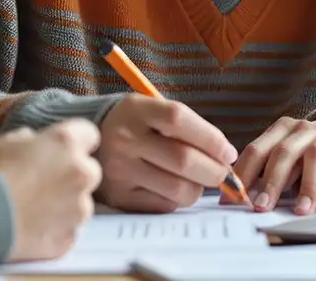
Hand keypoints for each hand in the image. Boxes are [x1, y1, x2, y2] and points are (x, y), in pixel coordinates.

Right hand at [0, 119, 101, 261]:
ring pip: (80, 203)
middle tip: (44, 179)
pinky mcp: (68, 239)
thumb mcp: (8, 139)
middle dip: (72, 173)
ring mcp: (77, 210)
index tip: (62, 148)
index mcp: (66, 143)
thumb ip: (33, 140)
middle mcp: (80, 174)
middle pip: (89, 171)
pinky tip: (32, 223)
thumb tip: (35, 145)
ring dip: (64, 202)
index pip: (89, 134)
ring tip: (33, 206)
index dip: (75, 141)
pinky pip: (68, 230)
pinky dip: (55, 227)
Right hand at [96, 95, 237, 212]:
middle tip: (222, 172)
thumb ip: (184, 128)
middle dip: (215, 171)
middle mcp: (125, 139)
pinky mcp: (119, 197)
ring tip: (194, 180)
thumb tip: (226, 157)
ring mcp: (121, 170)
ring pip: (179, 189)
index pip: (179, 119)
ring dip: (198, 188)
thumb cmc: (132, 126)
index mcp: (135, 110)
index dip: (211, 138)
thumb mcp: (149, 111)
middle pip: (184, 159)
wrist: (87, 142)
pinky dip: (176, 200)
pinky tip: (169, 187)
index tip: (228, 152)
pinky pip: (164, 206)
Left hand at [233, 116, 315, 213]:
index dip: (244, 173)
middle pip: (284, 152)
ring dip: (308, 185)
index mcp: (284, 129)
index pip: (258, 149)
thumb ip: (276, 171)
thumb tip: (249, 198)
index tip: (234, 196)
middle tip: (262, 206)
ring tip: (303, 210)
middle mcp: (306, 128)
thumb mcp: (296, 157)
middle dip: (271, 180)